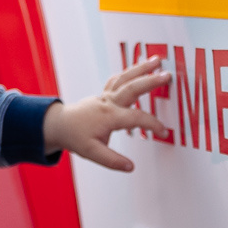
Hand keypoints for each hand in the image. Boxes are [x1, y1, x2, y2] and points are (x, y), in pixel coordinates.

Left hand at [43, 55, 171, 172]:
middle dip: (151, 81)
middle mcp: (108, 102)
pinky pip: (119, 79)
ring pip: (125, 78)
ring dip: (142, 68)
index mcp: (108, 116)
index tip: (164, 132)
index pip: (136, 118)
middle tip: (168, 75)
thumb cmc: (75, 137)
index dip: (153, 125)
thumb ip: (112, 160)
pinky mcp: (104, 94)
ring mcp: (106, 95)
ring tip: (157, 60)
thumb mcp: (92, 153)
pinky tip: (140, 67)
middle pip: (132, 88)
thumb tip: (130, 167)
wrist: (59, 125)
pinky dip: (130, 72)